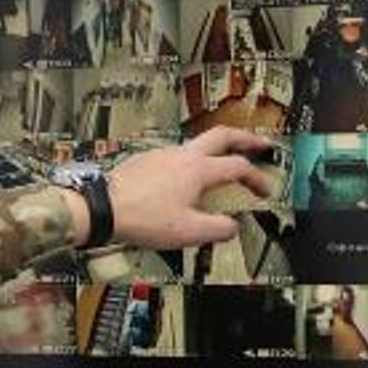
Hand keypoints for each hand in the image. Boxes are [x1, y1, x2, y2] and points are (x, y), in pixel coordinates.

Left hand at [103, 128, 276, 248]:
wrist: (102, 209)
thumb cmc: (141, 218)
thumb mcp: (189, 232)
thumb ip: (218, 229)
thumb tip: (232, 227)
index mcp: (198, 170)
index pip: (238, 167)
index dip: (257, 178)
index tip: (265, 190)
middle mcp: (182, 156)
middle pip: (222, 136)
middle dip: (246, 138)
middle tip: (261, 144)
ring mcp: (162, 155)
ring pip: (197, 143)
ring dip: (217, 148)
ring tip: (223, 160)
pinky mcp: (146, 161)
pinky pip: (177, 155)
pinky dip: (192, 160)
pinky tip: (186, 177)